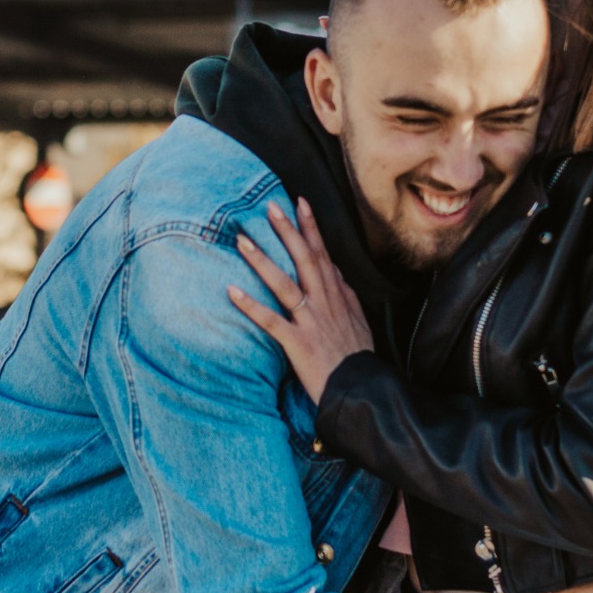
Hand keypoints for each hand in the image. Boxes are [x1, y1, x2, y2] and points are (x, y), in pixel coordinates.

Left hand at [228, 198, 372, 404]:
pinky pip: (271, 321)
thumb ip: (346, 294)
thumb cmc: (357, 357)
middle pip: (305, 260)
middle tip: (270, 206)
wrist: (361, 390)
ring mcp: (311, 322)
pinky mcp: (298, 343)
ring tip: (242, 240)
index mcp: (338, 297)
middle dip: (288, 231)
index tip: (300, 202)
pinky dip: (251, 306)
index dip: (311, 228)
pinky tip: (232, 290)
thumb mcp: (358, 320)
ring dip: (262, 260)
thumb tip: (335, 270)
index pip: (323, 254)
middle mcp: (325, 303)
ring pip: (284, 284)